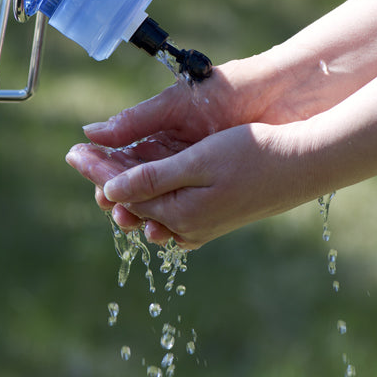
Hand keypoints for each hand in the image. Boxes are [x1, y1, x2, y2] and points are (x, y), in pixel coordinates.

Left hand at [67, 121, 312, 247]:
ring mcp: (202, 224)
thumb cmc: (254, 155)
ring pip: (151, 208)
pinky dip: (153, 197)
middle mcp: (186, 226)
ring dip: (127, 187)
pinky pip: (173, 212)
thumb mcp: (198, 162)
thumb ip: (152, 179)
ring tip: (103, 169)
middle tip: (81, 156)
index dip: (95, 169)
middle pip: (132, 203)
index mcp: (178, 212)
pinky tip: (145, 188)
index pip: (123, 192)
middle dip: (105, 179)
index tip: (71, 151)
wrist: (305, 164)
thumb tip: (109, 191)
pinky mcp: (215, 217)